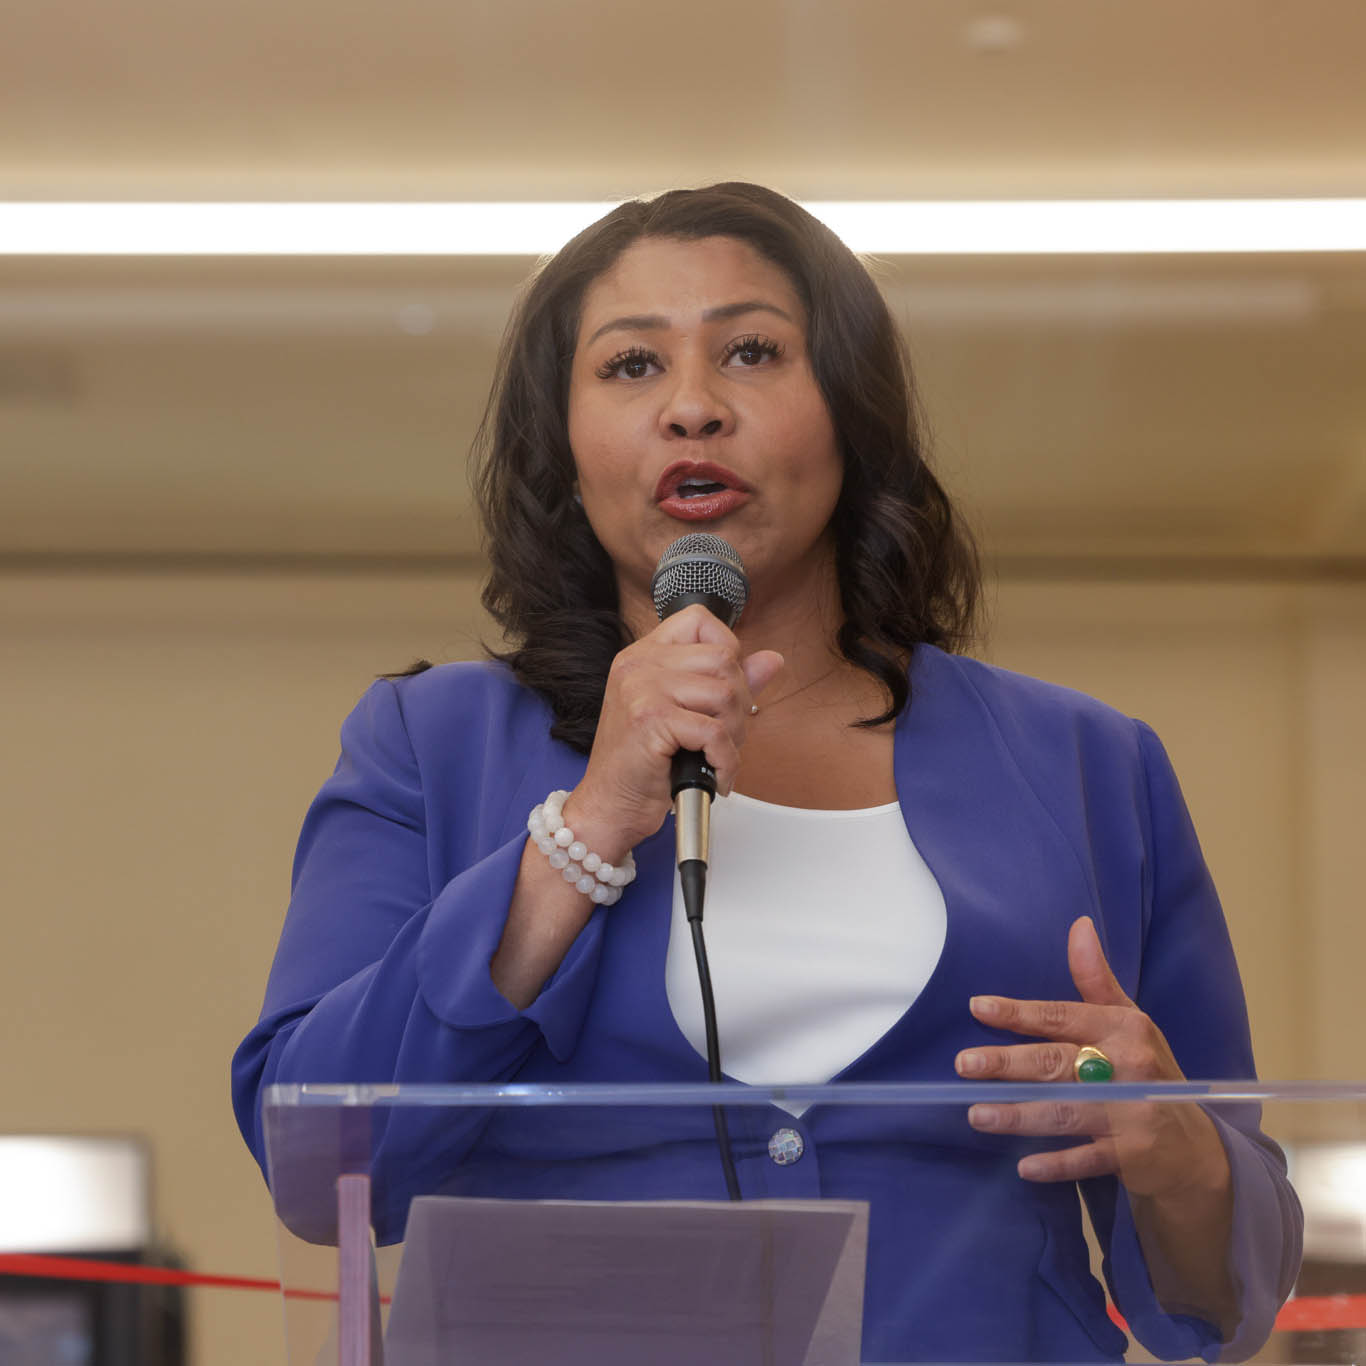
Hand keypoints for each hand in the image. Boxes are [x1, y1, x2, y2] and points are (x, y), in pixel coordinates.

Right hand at [565, 604, 783, 855]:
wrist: (609, 805)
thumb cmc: (642, 764)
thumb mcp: (685, 713)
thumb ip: (727, 682)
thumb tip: (771, 660)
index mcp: (644, 655)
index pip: (699, 621)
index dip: (727, 650)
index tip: (722, 688)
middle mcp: (640, 664)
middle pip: (724, 659)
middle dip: (739, 703)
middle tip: (725, 736)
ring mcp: (643, 689)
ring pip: (725, 694)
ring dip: (734, 734)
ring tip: (716, 755)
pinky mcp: (651, 720)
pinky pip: (715, 732)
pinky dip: (725, 760)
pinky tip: (716, 775)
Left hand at [955, 916, 1229, 1199]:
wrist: (1194, 1147)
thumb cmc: (1147, 1074)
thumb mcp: (1129, 1022)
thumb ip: (1097, 979)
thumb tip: (1078, 926)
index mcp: (1124, 1029)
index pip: (1062, 1016)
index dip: (1020, 1013)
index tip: (978, 1008)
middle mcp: (1129, 1068)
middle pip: (1056, 1063)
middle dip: (1006, 1064)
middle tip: (964, 1065)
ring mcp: (1132, 1114)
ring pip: (1064, 1110)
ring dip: (1018, 1114)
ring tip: (976, 1114)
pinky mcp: (1133, 1156)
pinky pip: (1087, 1160)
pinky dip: (1056, 1164)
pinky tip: (1024, 1166)